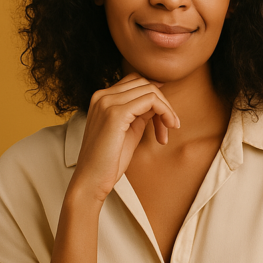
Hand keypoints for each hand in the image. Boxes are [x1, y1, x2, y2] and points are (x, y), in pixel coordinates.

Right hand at [68, 72, 180, 202]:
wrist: (92, 180)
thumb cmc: (110, 159)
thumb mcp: (129, 128)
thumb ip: (140, 112)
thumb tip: (158, 98)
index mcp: (102, 98)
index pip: (136, 82)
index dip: (156, 98)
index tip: (165, 120)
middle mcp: (102, 95)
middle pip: (145, 83)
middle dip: (163, 104)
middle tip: (170, 127)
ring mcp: (107, 102)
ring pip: (150, 90)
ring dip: (167, 109)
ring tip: (170, 130)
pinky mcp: (115, 113)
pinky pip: (151, 100)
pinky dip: (165, 112)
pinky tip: (167, 130)